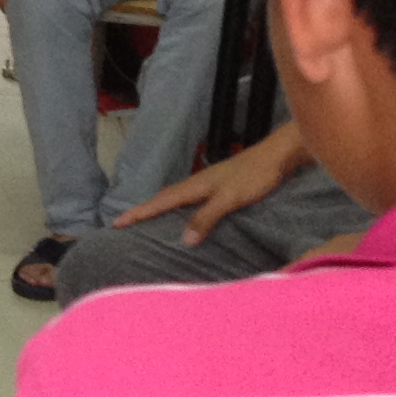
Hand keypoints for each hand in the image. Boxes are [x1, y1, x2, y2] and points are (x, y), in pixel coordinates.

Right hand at [112, 126, 304, 241]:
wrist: (278, 156)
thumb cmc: (255, 176)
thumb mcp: (229, 198)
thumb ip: (206, 217)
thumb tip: (184, 240)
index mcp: (195, 185)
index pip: (160, 202)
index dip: (139, 213)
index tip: (117, 223)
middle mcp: (197, 183)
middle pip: (163, 198)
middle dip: (143, 210)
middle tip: (125, 223)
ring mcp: (208, 182)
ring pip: (176, 197)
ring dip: (160, 208)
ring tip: (148, 220)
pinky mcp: (220, 185)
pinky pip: (190, 198)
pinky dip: (178, 206)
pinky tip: (184, 212)